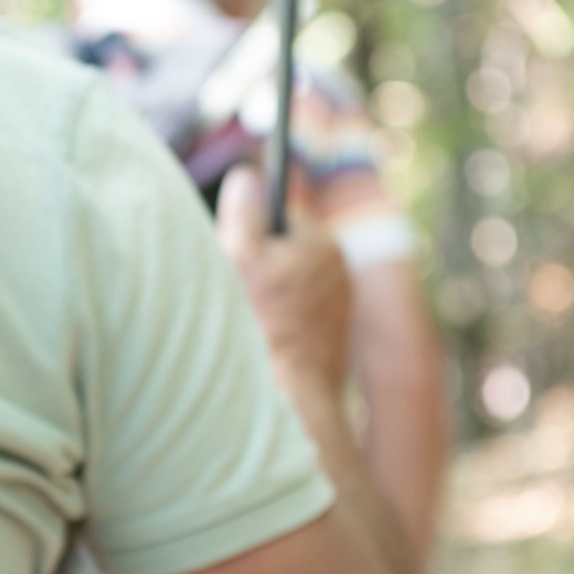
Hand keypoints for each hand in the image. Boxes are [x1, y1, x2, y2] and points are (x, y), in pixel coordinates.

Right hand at [217, 165, 352, 392]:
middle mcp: (339, 271)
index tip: (234, 247)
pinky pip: (298, 313)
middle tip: (237, 288)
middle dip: (259, 262)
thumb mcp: (240, 257)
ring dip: (267, 293)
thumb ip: (244, 211)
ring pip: (291, 283)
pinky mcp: (329, 337)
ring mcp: (337, 306)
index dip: (250, 230)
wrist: (291, 398)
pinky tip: (264, 339)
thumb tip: (247, 175)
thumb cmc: (262, 326)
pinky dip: (279, 320)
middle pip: (285, 249)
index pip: (280, 215)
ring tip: (249, 318)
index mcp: (323, 245)